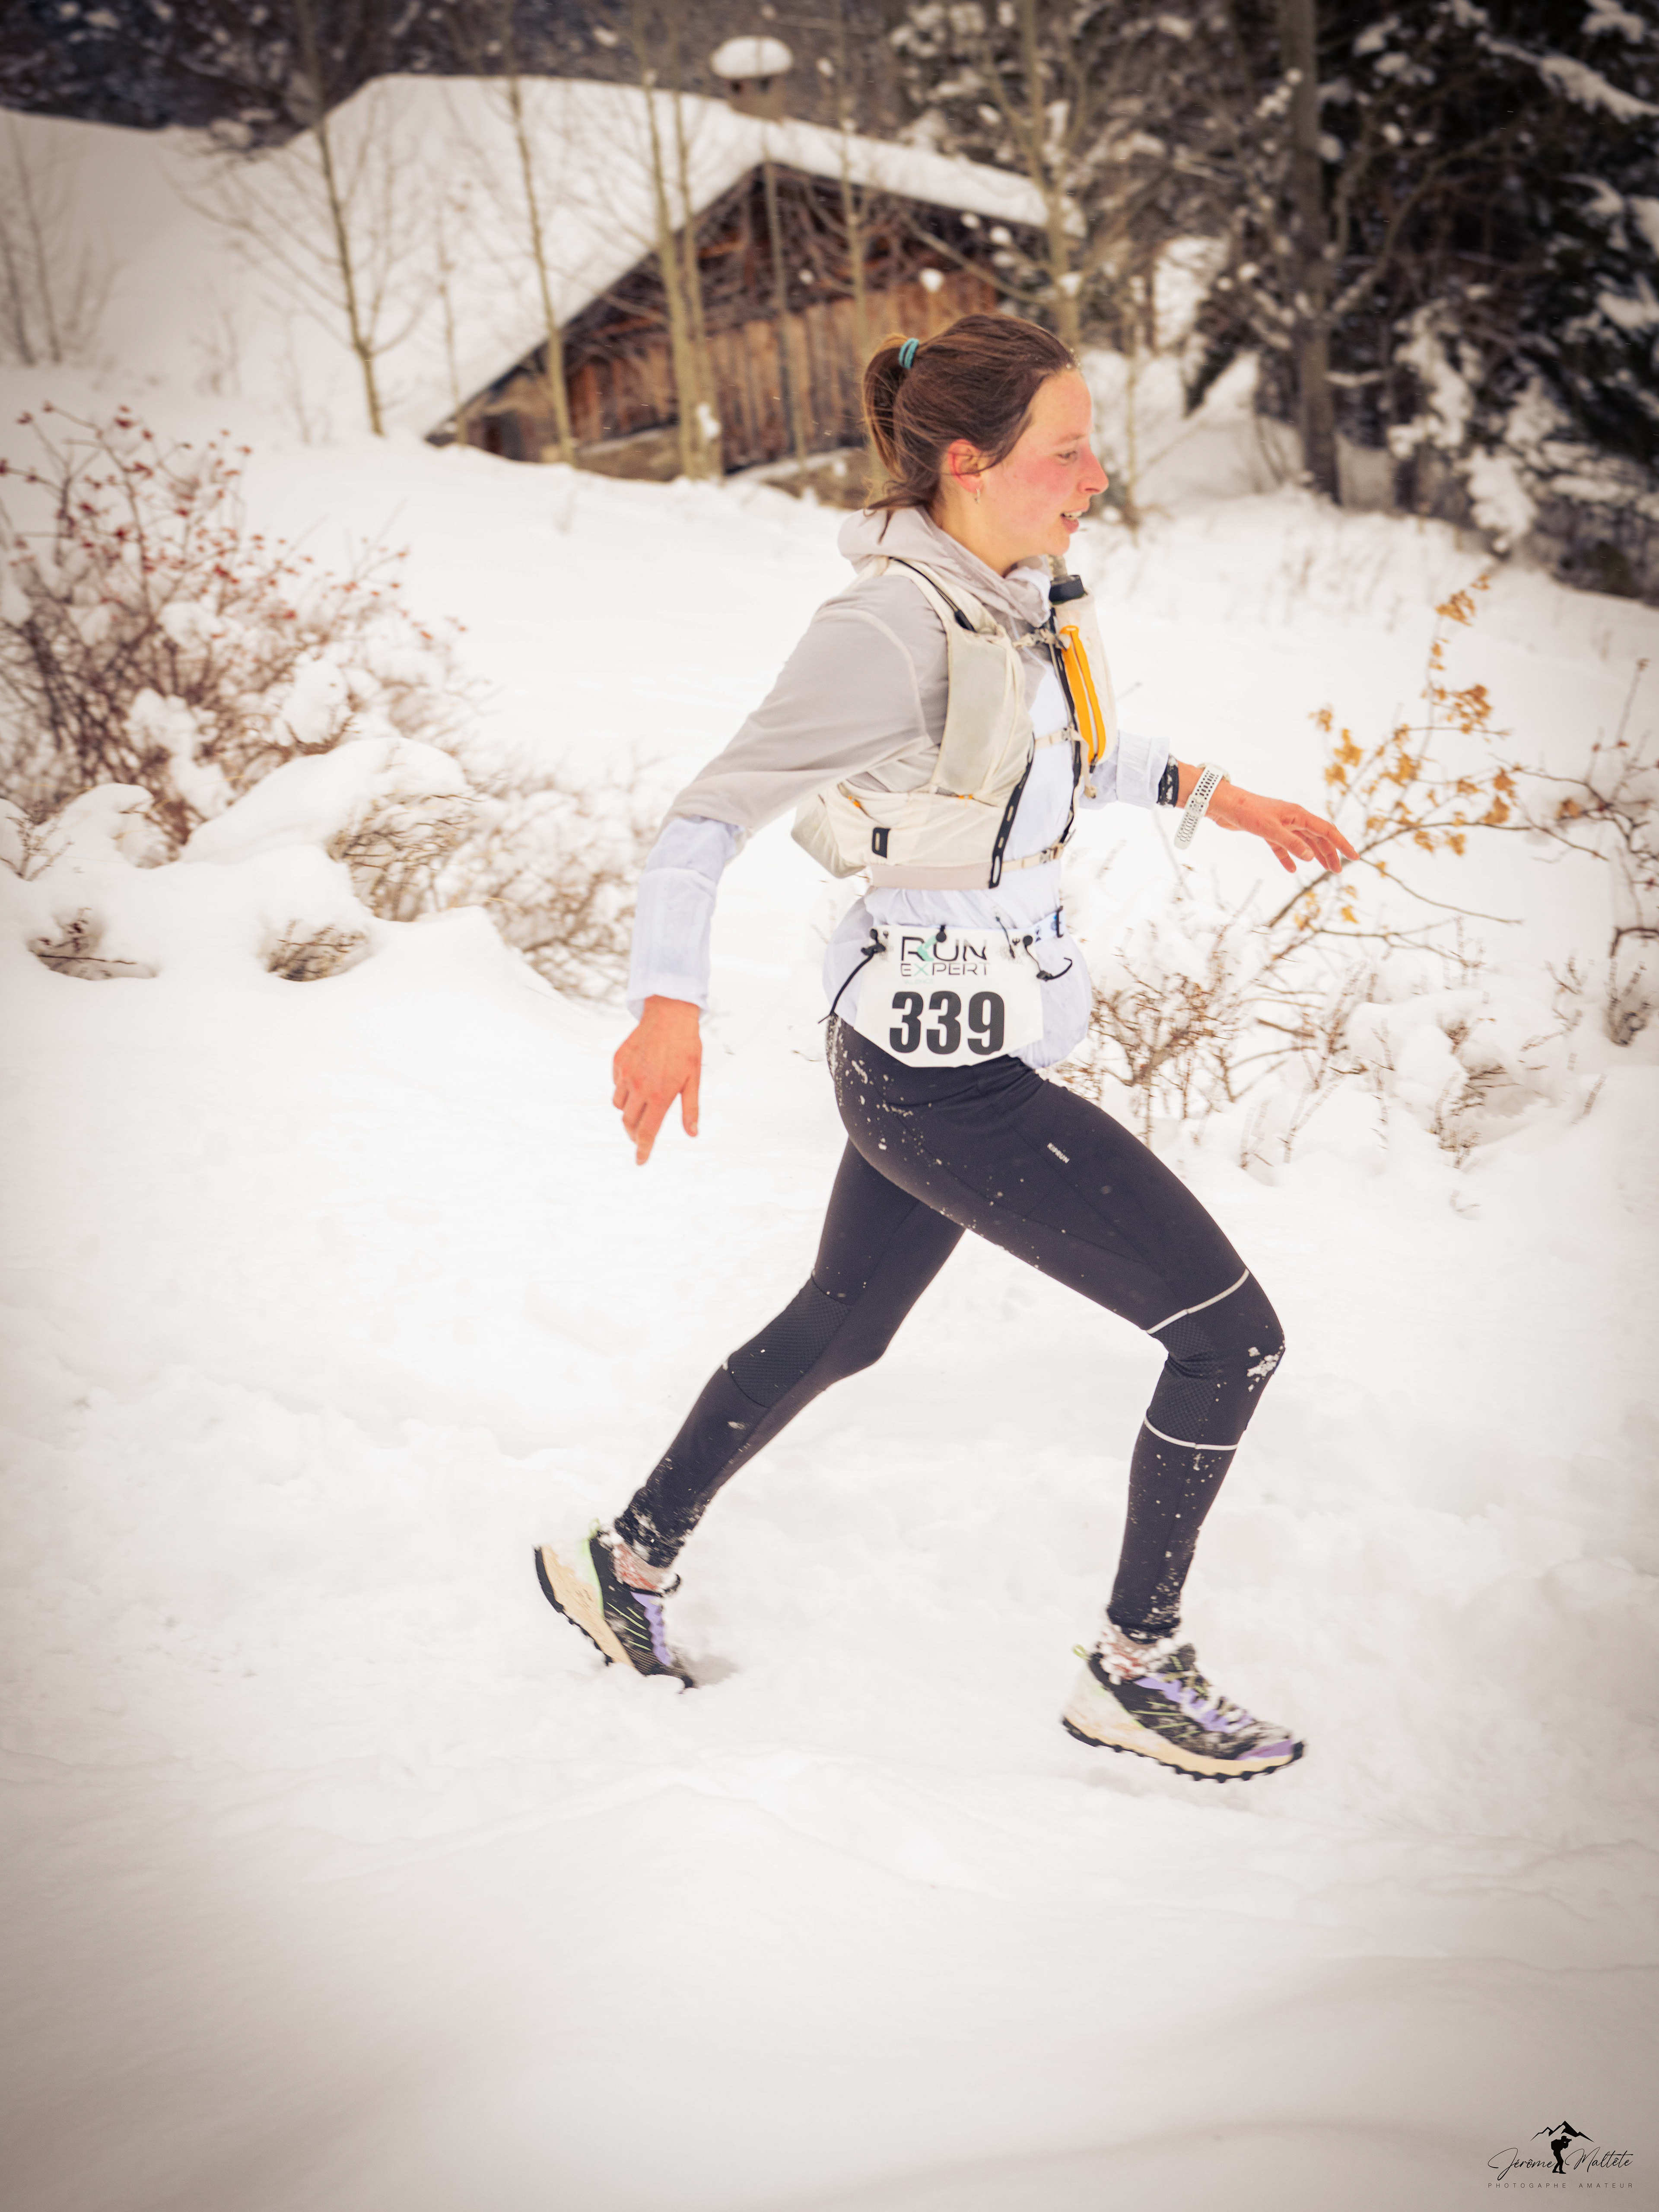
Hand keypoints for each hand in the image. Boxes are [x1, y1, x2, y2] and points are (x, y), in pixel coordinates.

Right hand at [612, 996, 701, 1165]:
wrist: (669, 1014)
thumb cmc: (686, 1048)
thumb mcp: (693, 1080)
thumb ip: (691, 1109)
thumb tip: (692, 1134)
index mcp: (660, 1095)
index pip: (647, 1131)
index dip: (643, 1149)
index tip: (640, 1161)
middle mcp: (639, 1087)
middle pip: (629, 1123)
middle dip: (634, 1134)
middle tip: (641, 1137)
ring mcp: (626, 1074)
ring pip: (619, 1105)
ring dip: (628, 1111)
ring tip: (642, 1104)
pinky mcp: (618, 1062)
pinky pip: (616, 1084)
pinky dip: (624, 1089)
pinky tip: (637, 1080)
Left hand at [1205, 779, 1358, 875]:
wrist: (1223, 805)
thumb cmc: (1246, 812)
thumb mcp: (1270, 830)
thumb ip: (1291, 843)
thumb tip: (1311, 857)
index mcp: (1299, 815)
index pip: (1327, 831)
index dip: (1342, 844)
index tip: (1354, 857)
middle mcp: (1293, 818)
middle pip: (1317, 838)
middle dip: (1330, 854)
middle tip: (1338, 871)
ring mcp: (1281, 824)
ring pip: (1303, 842)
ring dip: (1314, 856)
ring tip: (1323, 870)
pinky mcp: (1267, 831)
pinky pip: (1283, 846)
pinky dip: (1289, 857)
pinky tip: (1293, 869)